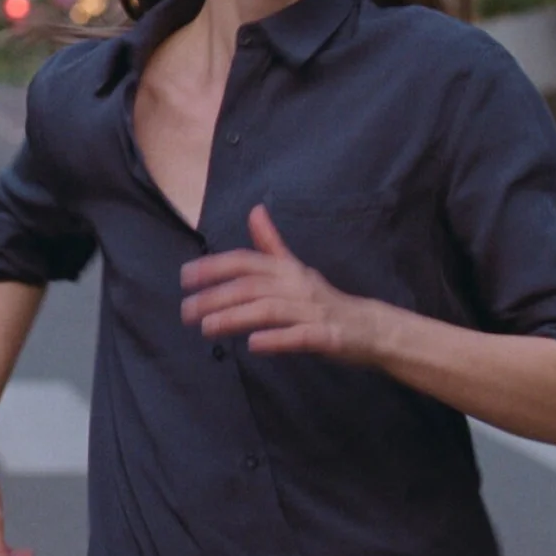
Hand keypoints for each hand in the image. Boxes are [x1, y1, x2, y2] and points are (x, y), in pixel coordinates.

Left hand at [180, 204, 380, 363]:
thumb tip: (254, 210)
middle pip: (251, 286)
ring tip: (207, 328)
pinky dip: (277, 339)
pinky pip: (300, 336)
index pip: (246, 262)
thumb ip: (271, 245)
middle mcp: (297, 286)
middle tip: (185, 311)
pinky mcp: (327, 336)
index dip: (214, 267)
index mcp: (287, 270)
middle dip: (215, 297)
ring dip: (236, 317)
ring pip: (269, 310)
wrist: (370, 327)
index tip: (185, 277)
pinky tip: (254, 345)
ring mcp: (312, 311)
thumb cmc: (325, 300)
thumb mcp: (296, 269)